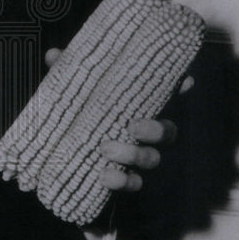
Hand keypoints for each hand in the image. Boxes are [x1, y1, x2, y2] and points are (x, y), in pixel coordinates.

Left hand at [44, 47, 184, 194]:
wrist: (63, 157)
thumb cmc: (80, 112)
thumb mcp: (75, 92)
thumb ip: (68, 73)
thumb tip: (53, 55)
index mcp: (140, 107)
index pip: (168, 96)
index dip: (181, 88)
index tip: (186, 81)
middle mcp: (148, 134)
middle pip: (168, 132)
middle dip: (155, 129)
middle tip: (132, 126)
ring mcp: (141, 158)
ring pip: (152, 159)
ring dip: (133, 154)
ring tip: (106, 149)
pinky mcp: (128, 180)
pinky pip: (134, 184)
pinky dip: (122, 181)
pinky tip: (105, 175)